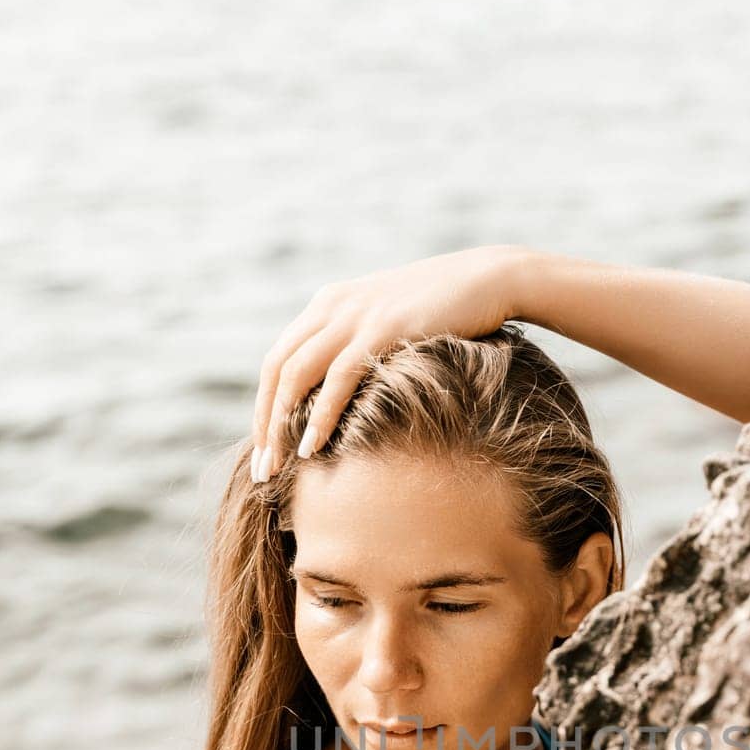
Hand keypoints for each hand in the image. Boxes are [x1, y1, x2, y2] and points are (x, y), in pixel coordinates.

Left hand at [251, 243, 527, 477]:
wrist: (488, 279)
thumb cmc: (447, 311)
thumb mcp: (390, 324)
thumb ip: (363, 347)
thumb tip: (349, 393)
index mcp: (328, 304)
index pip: (279, 360)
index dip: (265, 407)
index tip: (265, 449)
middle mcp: (331, 306)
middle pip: (277, 370)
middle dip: (265, 423)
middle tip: (261, 470)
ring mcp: (354, 315)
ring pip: (296, 375)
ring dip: (281, 425)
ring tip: (277, 468)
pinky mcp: (381, 329)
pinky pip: (337, 378)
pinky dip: (319, 415)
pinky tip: (311, 447)